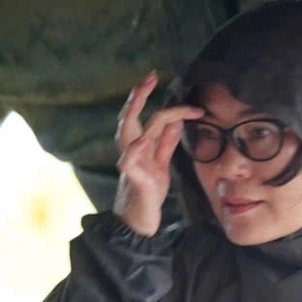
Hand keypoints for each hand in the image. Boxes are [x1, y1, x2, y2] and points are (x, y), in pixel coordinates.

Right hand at [113, 72, 204, 237]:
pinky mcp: (133, 179)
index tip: (168, 86)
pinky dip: (135, 149)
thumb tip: (176, 121)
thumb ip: (166, 144)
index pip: (146, 117)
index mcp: (140, 146)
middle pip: (130, 118)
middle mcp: (132, 151)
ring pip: (125, 134)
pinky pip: (128, 161)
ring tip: (140, 95)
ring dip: (133, 113)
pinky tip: (143, 139)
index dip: (156, 101)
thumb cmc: (148, 194)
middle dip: (138, 96)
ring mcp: (130, 164)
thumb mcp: (161, 165)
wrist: (140, 224)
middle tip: (149, 77)